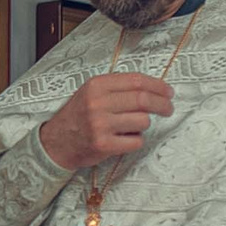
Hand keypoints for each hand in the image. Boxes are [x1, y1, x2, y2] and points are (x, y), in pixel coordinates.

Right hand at [37, 73, 174, 171]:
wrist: (56, 143)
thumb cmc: (78, 117)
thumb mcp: (91, 93)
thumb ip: (117, 87)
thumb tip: (153, 87)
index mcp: (96, 86)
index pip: (136, 81)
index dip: (158, 86)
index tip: (168, 92)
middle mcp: (97, 103)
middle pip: (143, 100)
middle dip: (162, 104)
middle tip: (168, 108)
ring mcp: (100, 125)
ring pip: (143, 121)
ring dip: (143, 125)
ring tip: (132, 127)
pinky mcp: (104, 145)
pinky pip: (136, 141)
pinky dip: (135, 141)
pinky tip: (124, 139)